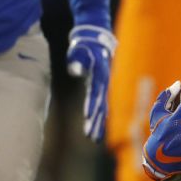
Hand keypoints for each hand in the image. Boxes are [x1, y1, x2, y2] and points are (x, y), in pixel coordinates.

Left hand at [66, 24, 115, 141]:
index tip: (87, 117)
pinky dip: (101, 118)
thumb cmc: (85, 46)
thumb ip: (76, 60)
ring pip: (103, 109)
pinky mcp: (103, 89)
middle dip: (96, 121)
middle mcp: (105, 83)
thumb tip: (74, 69)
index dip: (91, 105)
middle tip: (91, 136)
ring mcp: (105, 87)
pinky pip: (103, 106)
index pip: (95, 93)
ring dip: (99, 124)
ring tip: (94, 138)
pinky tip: (98, 129)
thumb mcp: (79, 51)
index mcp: (100, 75)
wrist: (97, 41)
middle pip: (101, 105)